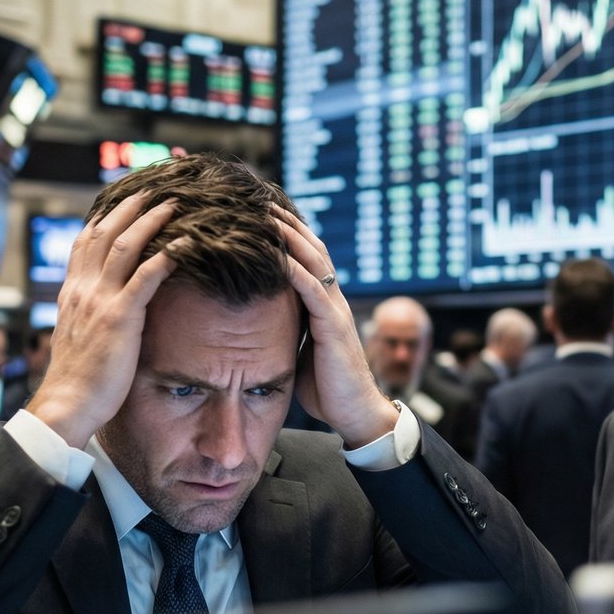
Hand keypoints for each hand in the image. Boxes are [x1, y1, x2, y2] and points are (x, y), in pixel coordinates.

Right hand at [27, 195, 182, 447]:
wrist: (68, 403)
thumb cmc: (78, 379)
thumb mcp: (79, 336)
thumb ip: (89, 315)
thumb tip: (104, 307)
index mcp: (71, 292)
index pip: (84, 242)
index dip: (105, 217)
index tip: (123, 200)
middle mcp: (82, 289)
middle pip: (104, 233)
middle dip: (130, 208)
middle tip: (152, 189)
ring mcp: (100, 301)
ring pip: (124, 246)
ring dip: (150, 221)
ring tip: (172, 205)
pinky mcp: (120, 317)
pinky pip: (146, 277)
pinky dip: (166, 256)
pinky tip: (185, 245)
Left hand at [272, 205, 398, 449]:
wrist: (356, 413)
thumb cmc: (327, 388)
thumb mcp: (300, 351)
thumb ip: (286, 332)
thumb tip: (258, 326)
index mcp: (325, 304)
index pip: (308, 258)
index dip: (289, 234)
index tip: (265, 213)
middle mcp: (333, 300)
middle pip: (312, 249)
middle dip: (287, 223)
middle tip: (261, 199)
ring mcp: (335, 311)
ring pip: (313, 262)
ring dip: (289, 237)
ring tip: (266, 215)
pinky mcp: (333, 327)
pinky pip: (312, 290)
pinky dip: (293, 269)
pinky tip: (275, 254)